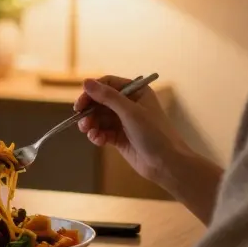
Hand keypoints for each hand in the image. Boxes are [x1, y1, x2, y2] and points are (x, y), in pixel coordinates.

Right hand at [75, 75, 190, 190]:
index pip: (108, 84)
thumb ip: (108, 97)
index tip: (80, 103)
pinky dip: (97, 135)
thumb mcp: (130, 112)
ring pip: (99, 117)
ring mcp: (124, 121)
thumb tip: (86, 82)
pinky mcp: (120, 137)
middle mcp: (130, 104)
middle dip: (90, 111)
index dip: (92, 92)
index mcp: (136, 92)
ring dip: (91, 124)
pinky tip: (98, 140)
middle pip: (101, 101)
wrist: (166, 164)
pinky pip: (103, 131)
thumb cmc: (154, 134)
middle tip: (80, 120)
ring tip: (88, 132)